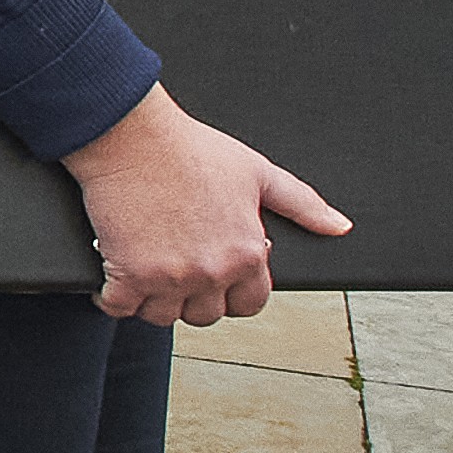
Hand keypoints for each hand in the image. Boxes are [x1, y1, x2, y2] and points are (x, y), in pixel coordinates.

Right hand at [63, 84, 349, 326]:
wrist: (132, 136)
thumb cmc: (192, 149)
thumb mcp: (258, 172)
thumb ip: (303, 204)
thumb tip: (339, 226)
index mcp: (247, 252)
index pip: (250, 304)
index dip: (233, 290)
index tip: (216, 273)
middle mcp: (212, 272)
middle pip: (205, 315)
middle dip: (192, 296)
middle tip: (177, 263)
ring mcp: (169, 277)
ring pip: (162, 316)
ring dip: (152, 298)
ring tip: (146, 265)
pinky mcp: (127, 275)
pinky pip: (118, 308)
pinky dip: (113, 295)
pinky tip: (115, 273)